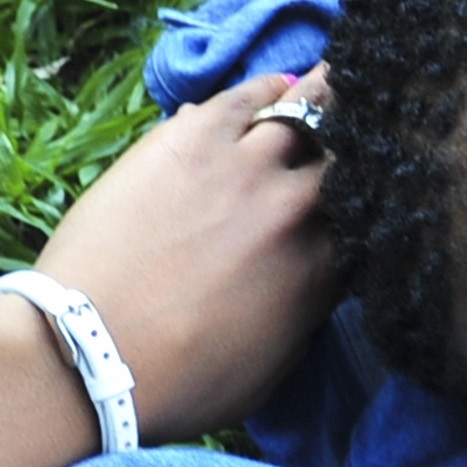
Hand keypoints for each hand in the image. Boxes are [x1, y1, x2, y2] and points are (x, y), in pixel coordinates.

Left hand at [28, 72, 338, 444]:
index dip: (376, 204)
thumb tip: (316, 277)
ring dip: (331, 102)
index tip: (372, 198)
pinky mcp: (196, 136)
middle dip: (367, 146)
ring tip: (339, 90)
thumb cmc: (179, 382)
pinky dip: (272, 88)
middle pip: (357, 156)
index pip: (374, 218)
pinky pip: (251, 94)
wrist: (90, 351)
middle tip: (366, 135)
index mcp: (326, 272)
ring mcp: (250, 164)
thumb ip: (308, 313)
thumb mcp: (272, 369)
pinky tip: (281, 85)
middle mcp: (301, 209)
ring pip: (314, 109)